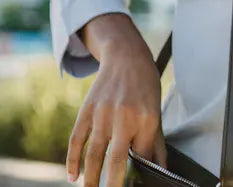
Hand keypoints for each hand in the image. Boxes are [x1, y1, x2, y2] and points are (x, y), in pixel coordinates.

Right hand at [66, 38, 166, 186]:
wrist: (126, 57)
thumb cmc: (145, 87)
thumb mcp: (157, 112)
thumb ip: (156, 143)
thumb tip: (160, 171)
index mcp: (146, 119)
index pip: (142, 157)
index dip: (139, 177)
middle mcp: (124, 118)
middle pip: (116, 161)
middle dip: (114, 184)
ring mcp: (102, 115)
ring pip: (94, 155)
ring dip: (91, 179)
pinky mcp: (86, 112)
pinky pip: (76, 140)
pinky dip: (72, 161)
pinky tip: (73, 177)